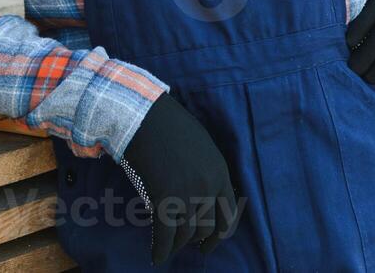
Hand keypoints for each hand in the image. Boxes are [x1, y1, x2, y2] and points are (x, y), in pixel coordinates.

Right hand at [117, 91, 239, 264]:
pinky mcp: (164, 200)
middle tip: (187, 244)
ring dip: (176, 246)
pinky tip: (157, 257)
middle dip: (197, 240)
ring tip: (169, 249)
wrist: (145, 117)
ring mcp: (187, 195)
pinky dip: (161, 250)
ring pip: (186, 235)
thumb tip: (203, 197)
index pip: (228, 215)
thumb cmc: (170, 126)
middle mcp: (208, 187)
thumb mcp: (202, 148)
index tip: (209, 242)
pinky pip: (165, 235)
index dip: (219, 235)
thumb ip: (207, 173)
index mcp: (220, 173)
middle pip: (206, 228)